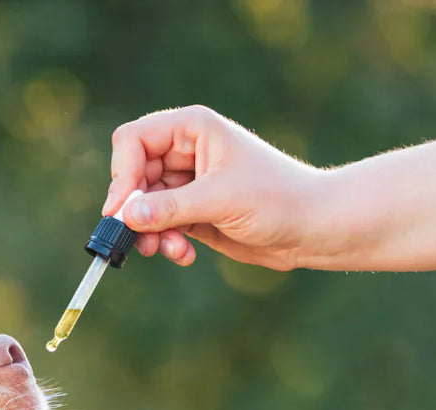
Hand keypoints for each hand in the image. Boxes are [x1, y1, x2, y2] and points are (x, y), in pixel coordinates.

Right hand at [103, 105, 322, 269]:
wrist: (314, 228)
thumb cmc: (277, 199)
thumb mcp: (220, 200)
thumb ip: (169, 207)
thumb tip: (124, 216)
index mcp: (192, 129)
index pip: (134, 140)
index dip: (122, 174)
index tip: (121, 210)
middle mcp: (186, 151)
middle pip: (133, 175)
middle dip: (134, 209)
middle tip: (138, 239)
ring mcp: (188, 183)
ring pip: (143, 205)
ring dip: (149, 231)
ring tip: (167, 250)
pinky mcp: (193, 211)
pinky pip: (161, 225)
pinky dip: (166, 241)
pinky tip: (184, 255)